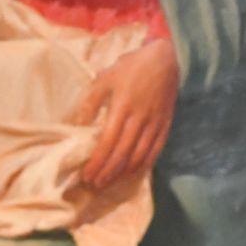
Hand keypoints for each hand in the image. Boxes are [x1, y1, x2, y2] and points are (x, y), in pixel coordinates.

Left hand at [73, 38, 178, 189]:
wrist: (166, 60)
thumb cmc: (132, 67)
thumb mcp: (106, 78)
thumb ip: (91, 101)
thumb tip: (78, 124)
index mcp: (122, 107)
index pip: (107, 142)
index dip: (97, 162)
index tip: (86, 175)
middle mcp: (139, 119)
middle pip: (121, 154)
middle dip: (106, 173)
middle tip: (95, 185)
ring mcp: (154, 125)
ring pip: (138, 157)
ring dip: (122, 173)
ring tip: (109, 182)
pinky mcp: (165, 126)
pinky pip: (154, 151)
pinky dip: (142, 165)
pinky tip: (131, 172)